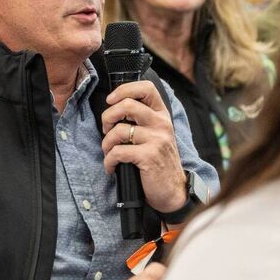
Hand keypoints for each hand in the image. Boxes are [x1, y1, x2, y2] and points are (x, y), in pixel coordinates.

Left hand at [100, 80, 186, 213]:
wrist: (173, 191)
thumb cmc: (159, 162)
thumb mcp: (157, 136)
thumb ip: (142, 121)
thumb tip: (114, 108)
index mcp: (162, 115)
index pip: (146, 88)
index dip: (124, 89)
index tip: (111, 100)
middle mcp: (161, 124)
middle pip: (127, 105)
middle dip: (107, 117)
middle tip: (106, 130)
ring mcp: (156, 139)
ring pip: (118, 130)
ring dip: (106, 143)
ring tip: (108, 153)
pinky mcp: (149, 156)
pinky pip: (117, 152)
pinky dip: (109, 161)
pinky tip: (112, 167)